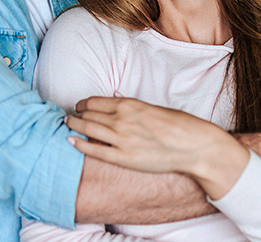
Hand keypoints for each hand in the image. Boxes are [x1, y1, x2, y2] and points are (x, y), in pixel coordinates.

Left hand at [68, 97, 249, 199]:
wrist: (193, 146)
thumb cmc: (178, 126)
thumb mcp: (152, 109)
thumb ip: (133, 110)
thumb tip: (118, 113)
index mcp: (129, 104)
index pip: (95, 101)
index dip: (83, 104)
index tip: (80, 106)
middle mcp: (121, 119)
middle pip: (88, 114)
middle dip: (76, 114)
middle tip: (69, 116)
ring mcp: (121, 139)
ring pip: (87, 129)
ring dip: (74, 126)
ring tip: (68, 125)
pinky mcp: (123, 158)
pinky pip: (94, 150)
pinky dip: (80, 144)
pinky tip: (70, 141)